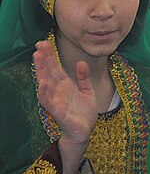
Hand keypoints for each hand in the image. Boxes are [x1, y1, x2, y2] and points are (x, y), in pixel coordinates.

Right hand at [33, 40, 96, 173]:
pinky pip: (48, 101)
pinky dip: (45, 92)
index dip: (50, 56)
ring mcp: (56, 100)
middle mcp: (58, 91)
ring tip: (37, 58)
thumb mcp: (87, 91)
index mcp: (65, 85)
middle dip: (43, 59)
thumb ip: (83, 77)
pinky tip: (43, 82)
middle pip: (48, 72)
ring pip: (45, 84)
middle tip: (38, 44)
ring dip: (41, 71)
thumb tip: (81, 62)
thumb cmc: (83, 112)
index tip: (45, 42)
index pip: (55, 68)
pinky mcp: (57, 112)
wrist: (84, 131)